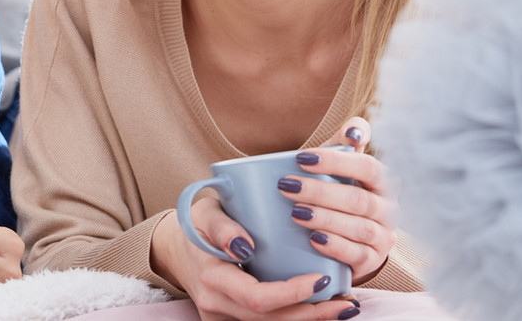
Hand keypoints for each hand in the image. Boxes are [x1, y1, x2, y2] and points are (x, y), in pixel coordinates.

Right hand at [151, 204, 359, 320]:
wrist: (174, 248)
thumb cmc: (195, 224)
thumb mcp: (205, 212)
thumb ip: (222, 226)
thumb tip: (246, 245)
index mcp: (211, 278)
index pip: (257, 298)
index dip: (292, 295)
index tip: (322, 279)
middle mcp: (216, 304)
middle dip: (313, 314)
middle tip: (347, 301)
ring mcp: (222, 317)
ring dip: (310, 320)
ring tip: (344, 307)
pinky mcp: (230, 320)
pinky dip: (295, 318)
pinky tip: (321, 310)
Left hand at [279, 118, 396, 284]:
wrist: (342, 234)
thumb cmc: (337, 191)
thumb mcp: (338, 166)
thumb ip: (343, 143)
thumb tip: (354, 130)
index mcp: (383, 181)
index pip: (368, 167)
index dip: (336, 162)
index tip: (301, 158)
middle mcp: (389, 208)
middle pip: (359, 199)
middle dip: (320, 192)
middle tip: (287, 186)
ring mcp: (384, 236)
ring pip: (360, 228)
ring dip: (326, 218)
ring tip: (296, 213)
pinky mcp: (373, 260)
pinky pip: (359, 255)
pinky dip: (336, 246)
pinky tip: (314, 239)